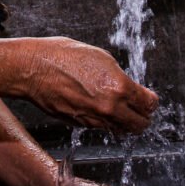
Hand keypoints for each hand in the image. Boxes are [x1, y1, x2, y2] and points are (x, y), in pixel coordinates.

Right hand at [25, 37, 157, 132]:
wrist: (33, 68)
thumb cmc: (63, 56)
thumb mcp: (101, 57)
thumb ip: (119, 76)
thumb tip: (128, 88)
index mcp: (119, 87)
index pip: (149, 104)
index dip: (151, 101)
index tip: (148, 99)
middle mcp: (109, 108)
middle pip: (140, 125)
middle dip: (142, 116)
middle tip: (138, 108)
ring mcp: (94, 119)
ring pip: (120, 129)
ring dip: (123, 121)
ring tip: (116, 108)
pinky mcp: (80, 124)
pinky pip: (100, 126)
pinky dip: (103, 120)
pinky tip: (95, 105)